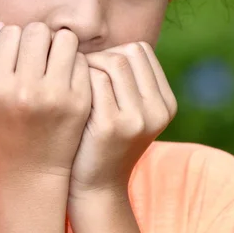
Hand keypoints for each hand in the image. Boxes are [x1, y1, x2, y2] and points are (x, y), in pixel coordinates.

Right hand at [0, 22, 91, 182]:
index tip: (14, 56)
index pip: (10, 32)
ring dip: (58, 45)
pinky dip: (74, 63)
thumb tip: (0, 26)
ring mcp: (56, 96)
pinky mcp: (80, 102)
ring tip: (53, 61)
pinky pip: (82, 60)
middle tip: (36, 55)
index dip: (12, 39)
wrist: (32, 173)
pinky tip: (66, 77)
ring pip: (65, 39)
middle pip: (37, 31)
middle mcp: (25, 90)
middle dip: (36, 38)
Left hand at [68, 42, 176, 200]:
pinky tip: (68, 94)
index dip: (113, 52)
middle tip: (78, 71)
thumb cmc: (102, 142)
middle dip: (99, 56)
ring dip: (87, 65)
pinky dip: (79, 80)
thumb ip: (126, 82)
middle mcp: (158, 109)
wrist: (95, 188)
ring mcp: (139, 118)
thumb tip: (108, 44)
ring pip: (112, 62)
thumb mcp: (127, 112)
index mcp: (165, 103)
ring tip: (73, 82)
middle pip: (127, 53)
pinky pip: (96, 80)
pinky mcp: (113, 125)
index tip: (93, 67)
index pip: (141, 51)